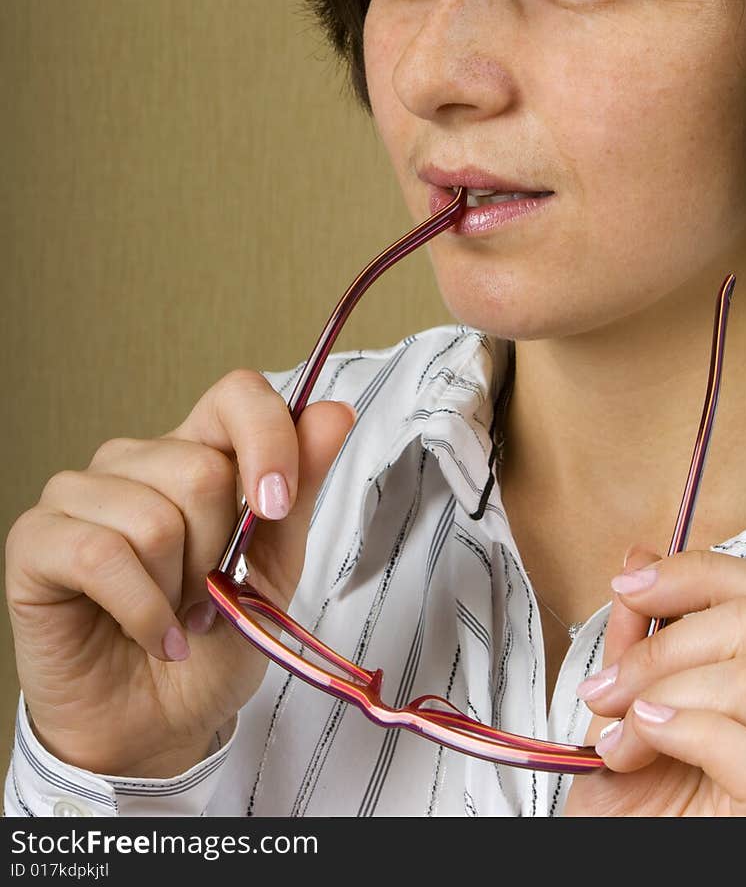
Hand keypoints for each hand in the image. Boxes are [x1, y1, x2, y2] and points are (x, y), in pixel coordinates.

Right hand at [5, 370, 355, 778]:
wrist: (159, 728)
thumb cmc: (212, 646)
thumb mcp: (274, 572)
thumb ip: (298, 491)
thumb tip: (331, 413)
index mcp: (195, 452)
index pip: (235, 394)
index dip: (267, 438)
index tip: (277, 506)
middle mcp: (133, 460)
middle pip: (200, 470)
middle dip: (218, 554)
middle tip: (207, 596)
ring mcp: (78, 493)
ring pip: (154, 519)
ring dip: (178, 591)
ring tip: (175, 617)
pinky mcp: (36, 540)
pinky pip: (101, 556)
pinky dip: (142, 611)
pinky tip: (152, 635)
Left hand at [564, 544, 745, 816]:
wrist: (620, 875)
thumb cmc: (629, 818)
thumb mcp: (620, 708)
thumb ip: (635, 638)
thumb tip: (641, 558)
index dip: (701, 571)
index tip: (630, 585)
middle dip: (667, 638)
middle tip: (610, 688)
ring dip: (664, 689)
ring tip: (620, 733)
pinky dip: (682, 727)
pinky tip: (640, 747)